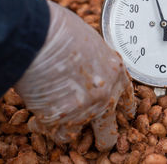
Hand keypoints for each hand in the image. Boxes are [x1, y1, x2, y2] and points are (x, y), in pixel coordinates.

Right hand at [14, 1, 135, 150]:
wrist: (41, 36)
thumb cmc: (62, 30)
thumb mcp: (91, 42)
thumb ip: (95, 61)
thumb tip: (89, 68)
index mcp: (116, 72)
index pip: (128, 99)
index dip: (121, 109)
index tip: (117, 114)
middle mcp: (106, 95)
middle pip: (109, 130)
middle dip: (101, 134)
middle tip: (93, 135)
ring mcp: (86, 110)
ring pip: (81, 136)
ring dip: (69, 129)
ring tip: (57, 120)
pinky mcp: (62, 119)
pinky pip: (57, 134)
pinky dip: (46, 128)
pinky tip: (38, 118)